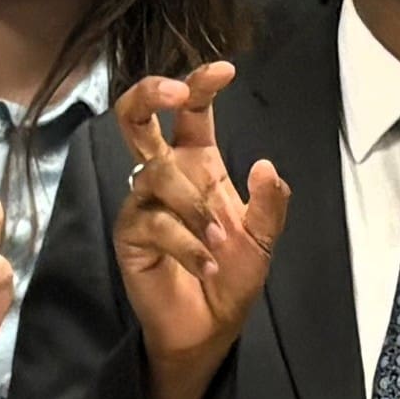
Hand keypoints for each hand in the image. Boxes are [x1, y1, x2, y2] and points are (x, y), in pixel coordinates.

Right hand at [113, 66, 295, 398]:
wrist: (209, 328)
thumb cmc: (231, 276)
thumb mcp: (263, 239)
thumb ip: (269, 203)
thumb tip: (265, 165)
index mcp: (197, 164)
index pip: (190, 113)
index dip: (200, 84)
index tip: (224, 70)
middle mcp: (164, 175)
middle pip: (135, 117)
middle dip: (149, 93)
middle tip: (176, 91)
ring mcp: (142, 204)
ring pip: (158, 175)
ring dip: (195, 206)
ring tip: (221, 239)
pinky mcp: (130, 235)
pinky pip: (154, 223)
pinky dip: (188, 243)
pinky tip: (208, 262)